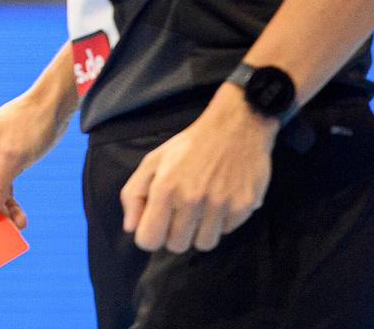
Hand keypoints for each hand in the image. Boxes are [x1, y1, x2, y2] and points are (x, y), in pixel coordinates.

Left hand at [120, 87, 276, 253]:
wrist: (235, 127)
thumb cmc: (189, 147)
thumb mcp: (153, 162)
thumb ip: (134, 194)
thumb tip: (130, 227)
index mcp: (165, 188)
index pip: (149, 239)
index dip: (150, 235)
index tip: (157, 225)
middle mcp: (192, 199)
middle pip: (177, 246)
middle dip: (176, 233)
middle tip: (182, 213)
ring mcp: (219, 204)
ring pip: (204, 244)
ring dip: (201, 231)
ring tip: (202, 209)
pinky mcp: (243, 206)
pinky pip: (227, 231)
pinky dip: (223, 221)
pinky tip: (221, 200)